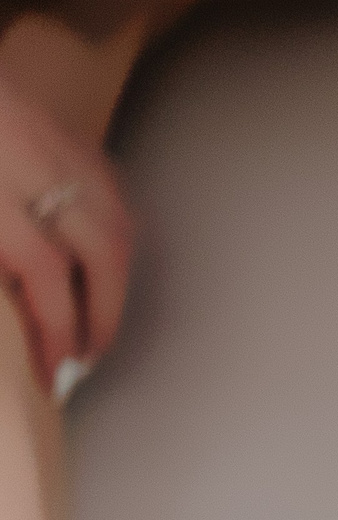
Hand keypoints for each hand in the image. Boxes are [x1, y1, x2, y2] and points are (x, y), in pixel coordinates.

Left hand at [0, 75, 130, 395]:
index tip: (53, 368)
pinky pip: (110, 190)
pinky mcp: (63, 130)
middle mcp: (29, 158)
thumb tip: (16, 313)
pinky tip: (101, 262)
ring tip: (100, 318)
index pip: (44, 268)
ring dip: (118, 280)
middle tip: (89, 353)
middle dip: (105, 313)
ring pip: (116, 220)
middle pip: (102, 248)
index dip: (57, 327)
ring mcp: (52, 140)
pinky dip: (114, 234)